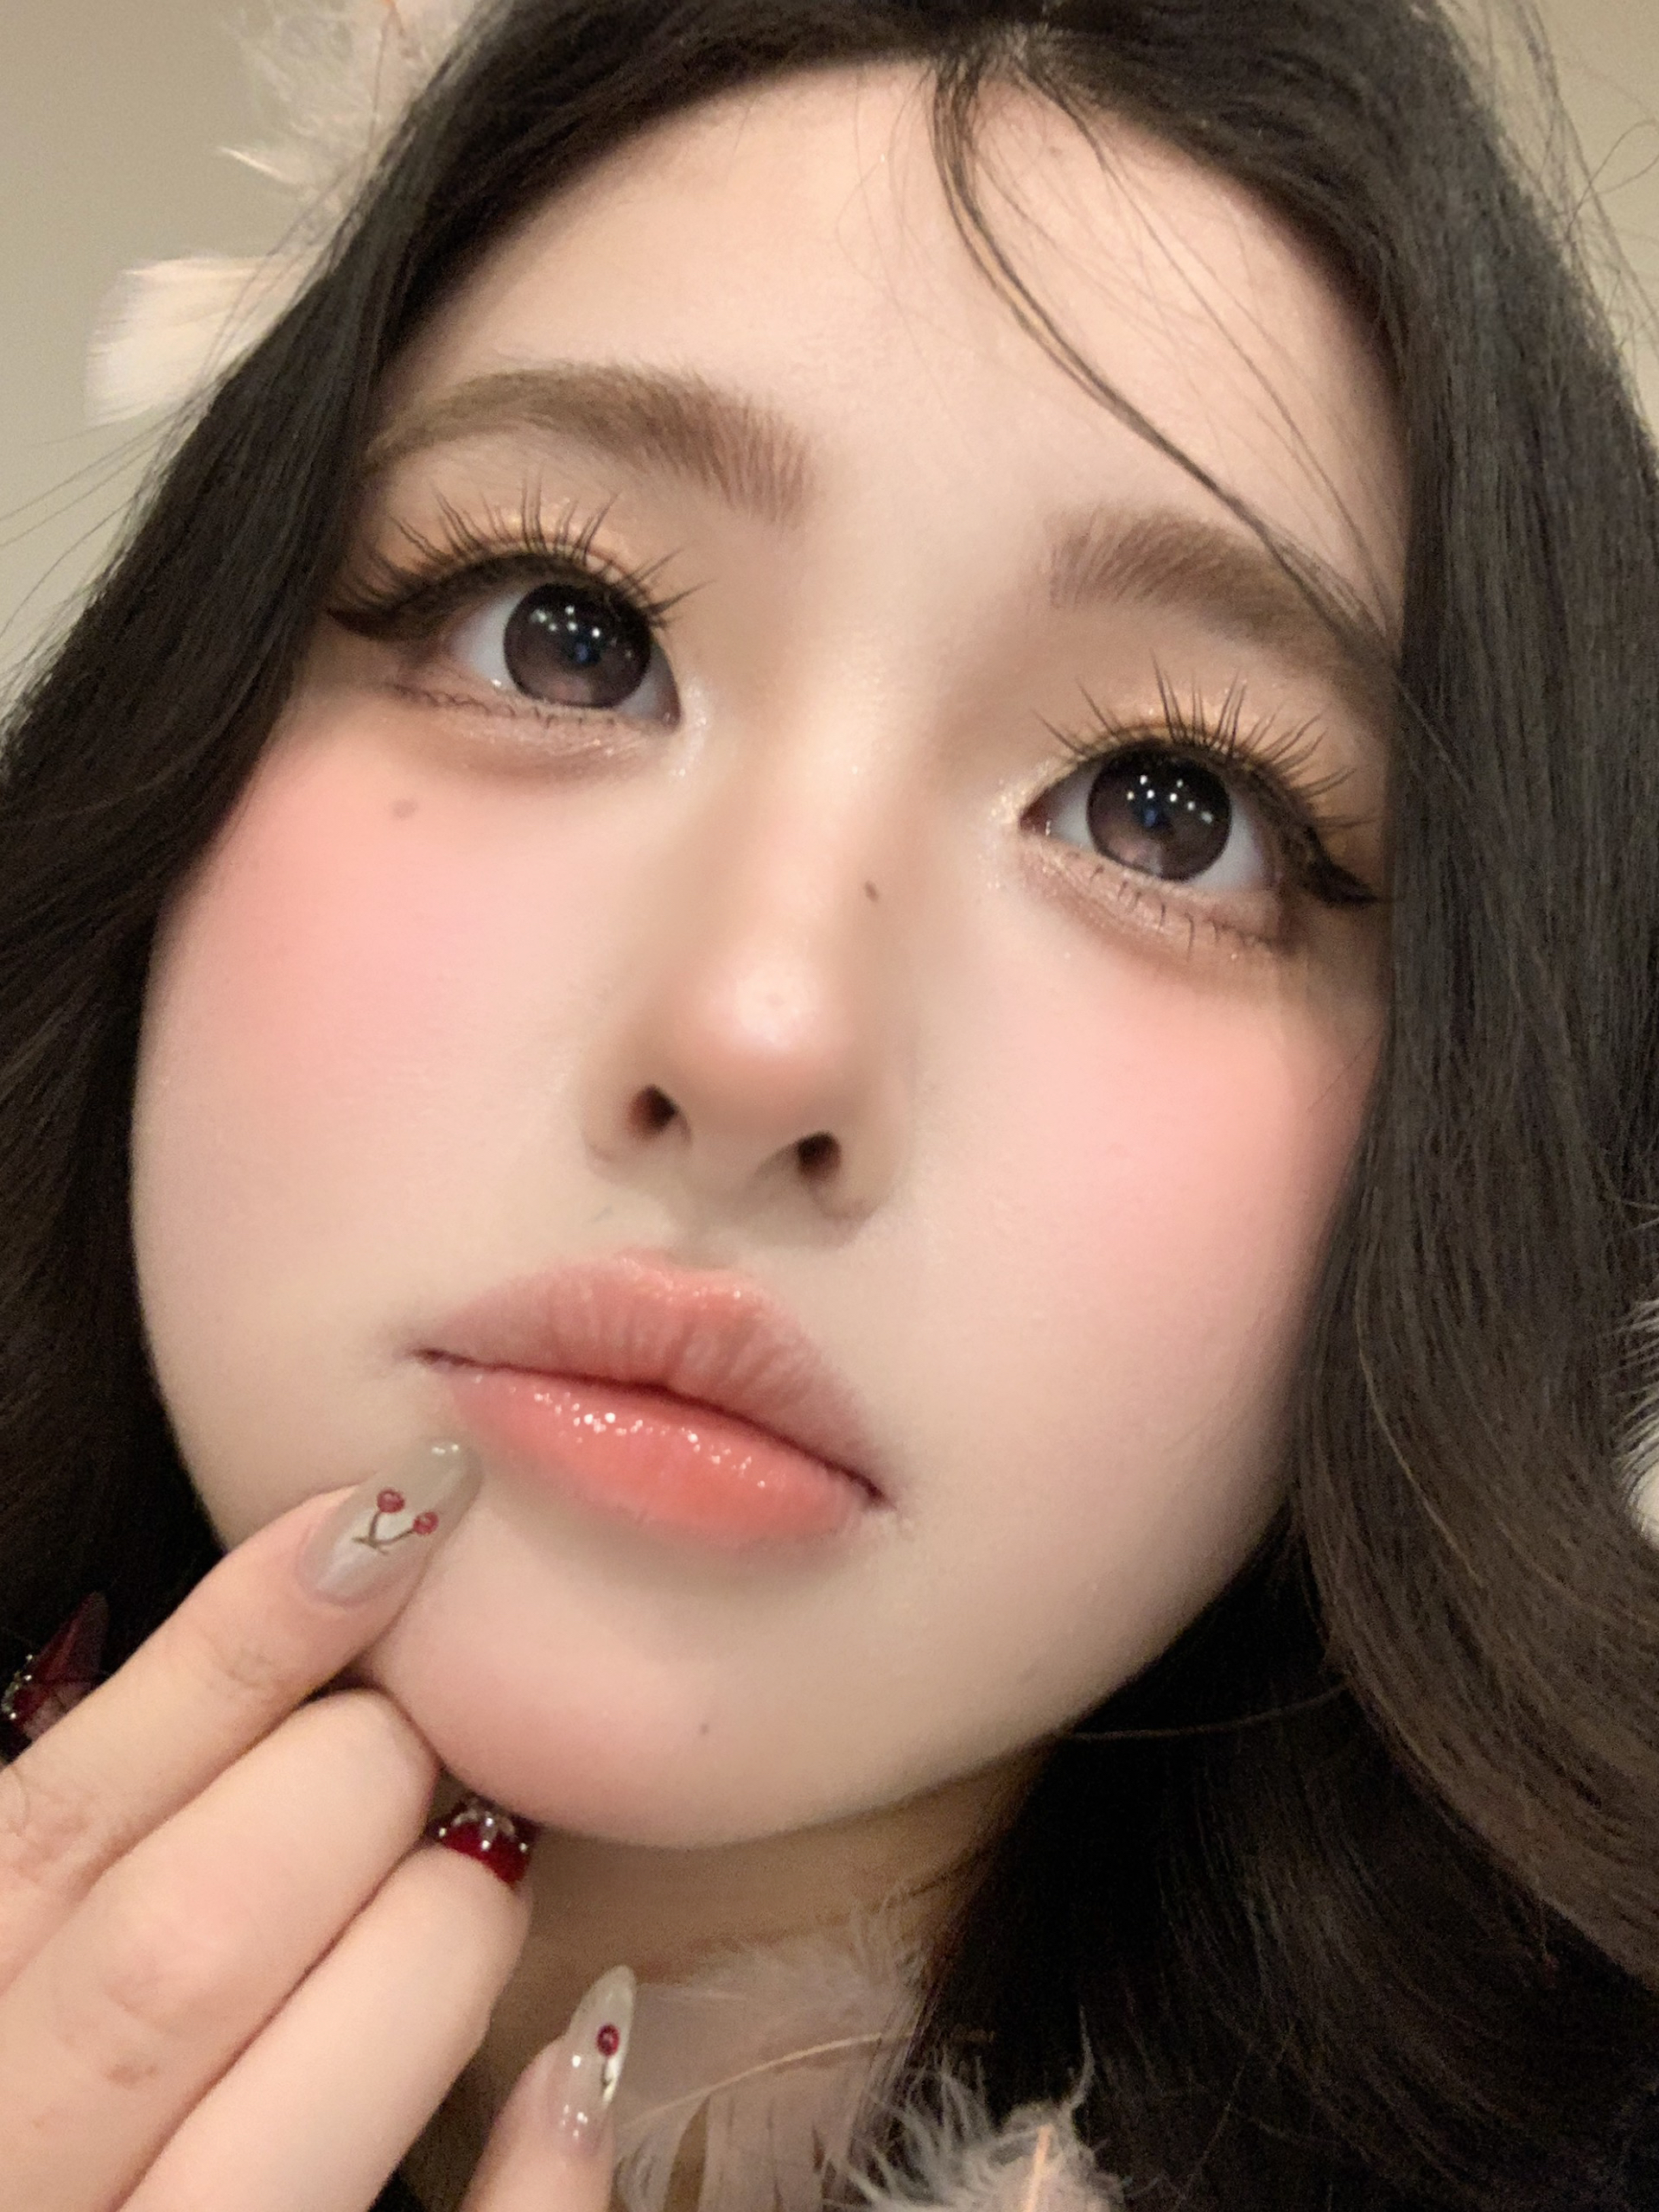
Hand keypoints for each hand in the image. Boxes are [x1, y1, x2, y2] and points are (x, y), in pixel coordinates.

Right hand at [0, 1443, 625, 2211]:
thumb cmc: (52, 2110)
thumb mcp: (13, 1972)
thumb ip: (74, 1863)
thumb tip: (221, 1651)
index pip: (61, 1826)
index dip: (233, 1647)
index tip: (386, 1516)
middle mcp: (6, 2182)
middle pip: (183, 1946)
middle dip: (345, 1795)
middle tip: (407, 1753)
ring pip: (288, 2119)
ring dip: (427, 1952)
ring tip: (478, 1872)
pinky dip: (534, 2177)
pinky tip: (580, 2056)